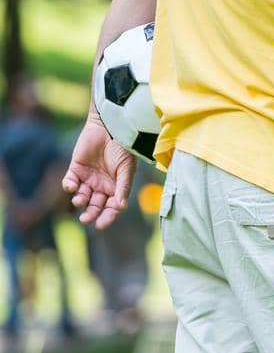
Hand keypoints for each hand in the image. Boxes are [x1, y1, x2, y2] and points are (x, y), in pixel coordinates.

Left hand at [62, 115, 135, 229]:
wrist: (110, 127)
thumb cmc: (123, 148)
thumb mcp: (126, 169)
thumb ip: (123, 188)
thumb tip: (121, 207)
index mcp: (116, 188)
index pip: (111, 208)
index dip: (106, 217)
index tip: (99, 225)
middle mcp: (102, 186)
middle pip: (94, 205)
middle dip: (90, 213)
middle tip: (85, 219)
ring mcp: (88, 178)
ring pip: (81, 196)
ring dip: (79, 200)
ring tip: (79, 199)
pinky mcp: (76, 168)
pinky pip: (70, 182)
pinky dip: (69, 186)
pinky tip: (71, 187)